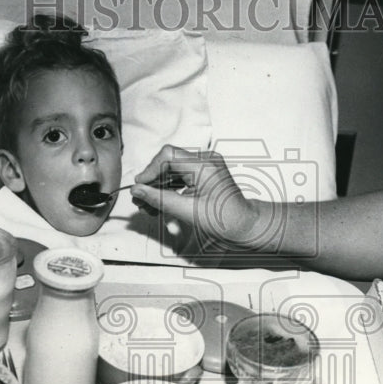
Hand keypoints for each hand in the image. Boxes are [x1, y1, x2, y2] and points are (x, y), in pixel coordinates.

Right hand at [130, 145, 261, 248]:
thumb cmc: (226, 221)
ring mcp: (205, 167)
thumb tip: (137, 190)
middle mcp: (205, 161)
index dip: (150, 170)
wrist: (245, 227)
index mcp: (205, 165)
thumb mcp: (188, 212)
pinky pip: (179, 176)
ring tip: (147, 207)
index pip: (168, 156)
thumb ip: (160, 199)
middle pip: (168, 162)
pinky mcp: (203, 175)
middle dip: (152, 181)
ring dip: (158, 187)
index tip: (139, 188)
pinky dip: (168, 189)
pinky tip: (159, 204)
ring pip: (171, 170)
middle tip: (140, 201)